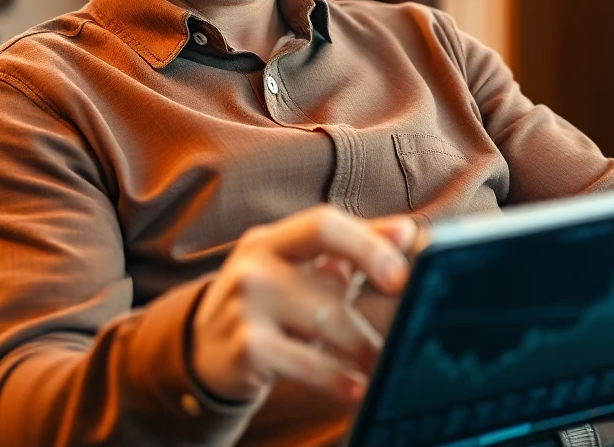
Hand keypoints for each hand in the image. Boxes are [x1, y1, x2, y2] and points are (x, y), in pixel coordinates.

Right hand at [190, 205, 417, 404]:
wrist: (205, 347)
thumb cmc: (271, 299)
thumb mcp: (304, 267)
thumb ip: (356, 245)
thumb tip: (407, 232)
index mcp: (273, 239)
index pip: (323, 224)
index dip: (366, 244)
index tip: (401, 274)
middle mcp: (253, 265)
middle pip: (328, 284)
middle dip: (370, 314)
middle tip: (405, 335)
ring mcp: (243, 307)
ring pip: (323, 323)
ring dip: (362, 349)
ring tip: (385, 365)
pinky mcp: (244, 348)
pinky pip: (304, 363)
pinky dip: (335, 379)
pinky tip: (355, 388)